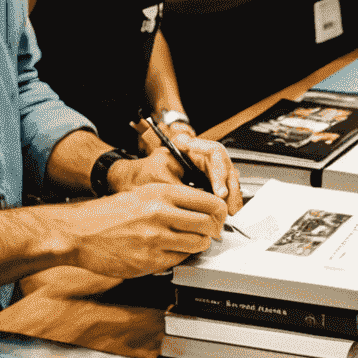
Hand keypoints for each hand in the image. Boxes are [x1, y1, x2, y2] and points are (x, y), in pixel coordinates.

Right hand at [63, 182, 229, 276]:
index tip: (220, 217)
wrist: (80, 231)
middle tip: (210, 233)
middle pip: (207, 224)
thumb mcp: (144, 193)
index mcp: (162, 193)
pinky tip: (169, 251)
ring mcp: (155, 239)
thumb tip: (203, 209)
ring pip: (197, 244)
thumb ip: (174, 199)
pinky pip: (178, 260)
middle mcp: (161, 213)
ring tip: (189, 242)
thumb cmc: (110, 212)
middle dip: (212, 231)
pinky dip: (179, 257)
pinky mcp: (148, 260)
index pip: (209, 201)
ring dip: (198, 245)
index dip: (220, 212)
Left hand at [127, 126, 241, 212]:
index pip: (214, 153)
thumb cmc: (137, 177)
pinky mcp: (200, 180)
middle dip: (231, 186)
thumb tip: (204, 204)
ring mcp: (199, 167)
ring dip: (231, 194)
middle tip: (231, 206)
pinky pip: (217, 186)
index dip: (220, 173)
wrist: (126, 183)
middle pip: (224, 165)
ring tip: (231, 210)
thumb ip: (183, 191)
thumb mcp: (159, 183)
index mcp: (186, 147)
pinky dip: (223, 199)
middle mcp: (196, 155)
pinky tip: (226, 210)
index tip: (220, 192)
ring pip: (224, 176)